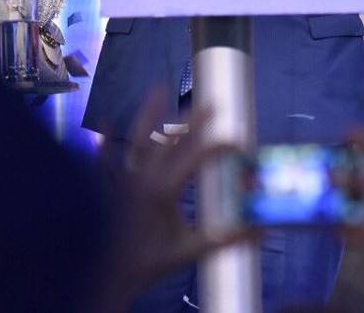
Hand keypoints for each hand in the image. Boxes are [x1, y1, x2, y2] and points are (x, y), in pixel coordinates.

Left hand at [97, 94, 251, 307]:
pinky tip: (102, 122)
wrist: (107, 276)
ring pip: (137, 139)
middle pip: (170, 139)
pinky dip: (104, 141)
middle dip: (192, 120)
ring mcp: (122, 178)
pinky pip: (104, 159)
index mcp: (165, 189)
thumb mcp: (191, 251)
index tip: (239, 146)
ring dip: (148, 113)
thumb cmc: (149, 262)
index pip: (198, 157)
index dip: (221, 148)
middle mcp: (142, 176)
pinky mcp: (106, 186)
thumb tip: (261, 230)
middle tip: (211, 104)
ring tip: (159, 87)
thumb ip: (227, 239)